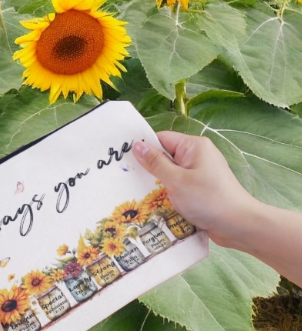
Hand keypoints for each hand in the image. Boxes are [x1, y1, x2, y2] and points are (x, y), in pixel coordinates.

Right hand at [133, 131, 257, 248]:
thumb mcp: (177, 181)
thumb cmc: (209, 200)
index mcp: (194, 146)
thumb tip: (137, 145)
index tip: (125, 162)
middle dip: (151, 170)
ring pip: (172, 175)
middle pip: (166, 157)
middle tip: (129, 182)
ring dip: (161, 186)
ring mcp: (201, 173)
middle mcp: (198, 156)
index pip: (162, 139)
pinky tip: (159, 206)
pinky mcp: (203, 190)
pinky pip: (181, 187)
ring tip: (141, 197)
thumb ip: (155, 163)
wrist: (240, 226)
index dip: (145, 149)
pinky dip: (171, 195)